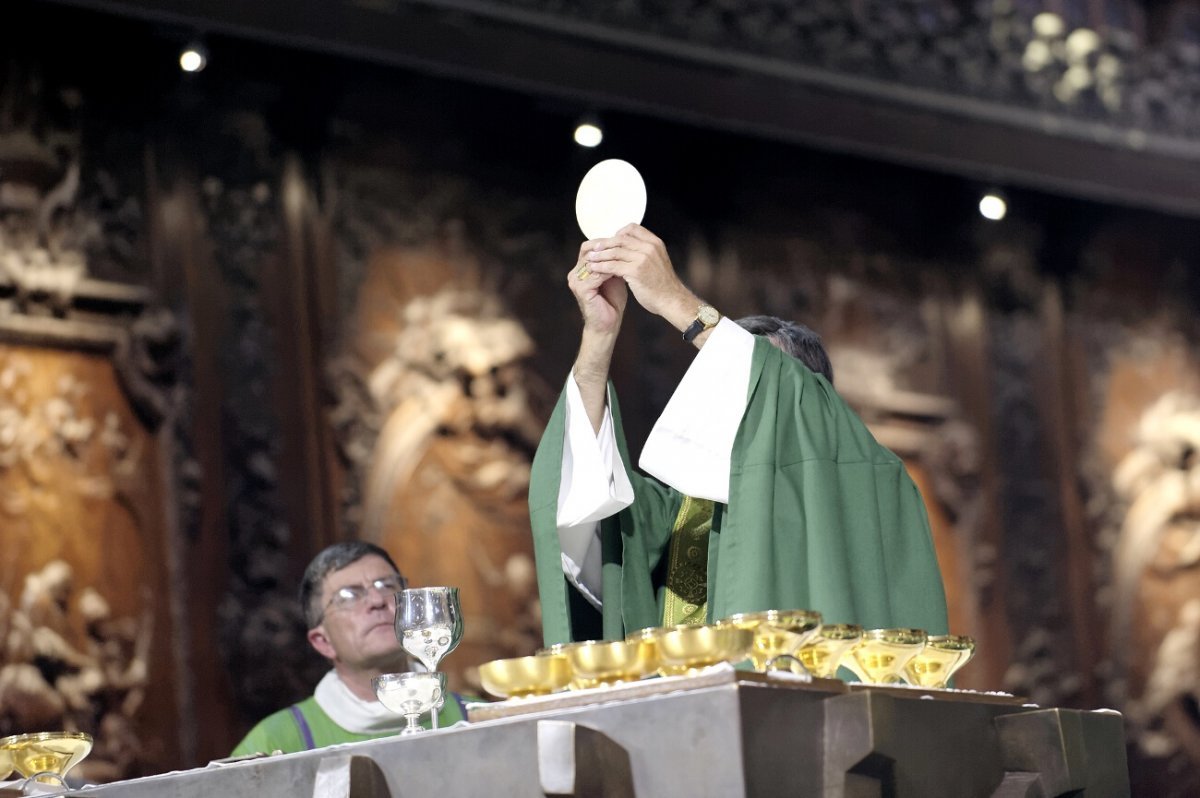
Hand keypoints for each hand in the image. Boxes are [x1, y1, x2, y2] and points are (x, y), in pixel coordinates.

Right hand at [569, 239, 627, 336]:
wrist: (609, 324)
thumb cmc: (612, 301)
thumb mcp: (613, 276)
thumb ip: (613, 261)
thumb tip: (624, 244)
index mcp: (580, 269)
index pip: (589, 248)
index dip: (605, 242)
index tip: (623, 240)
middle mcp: (574, 274)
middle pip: (588, 252)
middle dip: (607, 248)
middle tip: (624, 245)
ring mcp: (576, 282)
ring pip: (592, 262)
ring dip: (609, 258)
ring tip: (624, 256)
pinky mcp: (581, 290)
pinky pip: (595, 275)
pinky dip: (608, 271)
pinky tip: (620, 269)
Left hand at [581, 224, 697, 330]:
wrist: (671, 300)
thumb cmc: (663, 284)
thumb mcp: (657, 261)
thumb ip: (644, 252)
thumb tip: (627, 248)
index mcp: (654, 243)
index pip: (632, 229)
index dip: (618, 233)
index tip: (609, 241)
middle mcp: (649, 247)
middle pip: (620, 239)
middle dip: (604, 244)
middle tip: (593, 248)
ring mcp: (643, 258)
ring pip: (615, 252)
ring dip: (600, 255)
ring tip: (590, 259)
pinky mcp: (636, 271)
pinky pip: (613, 266)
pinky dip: (601, 266)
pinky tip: (594, 269)